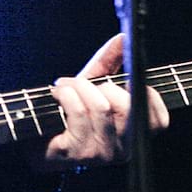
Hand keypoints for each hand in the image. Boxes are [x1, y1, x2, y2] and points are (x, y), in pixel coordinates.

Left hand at [37, 33, 169, 170]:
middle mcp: (121, 150)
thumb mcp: (92, 85)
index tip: (125, 82)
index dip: (146, 96)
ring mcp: (100, 154)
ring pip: (101, 107)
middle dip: (103, 86)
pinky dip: (66, 94)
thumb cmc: (66, 111)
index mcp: (132, 137)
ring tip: (65, 87)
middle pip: (128, 107)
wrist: (32, 135)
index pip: (158, 121)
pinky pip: (80, 112)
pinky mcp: (77, 152)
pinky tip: (57, 95)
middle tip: (82, 84)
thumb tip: (123, 38)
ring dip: (79, 88)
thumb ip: (111, 62)